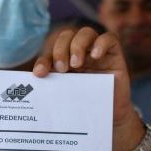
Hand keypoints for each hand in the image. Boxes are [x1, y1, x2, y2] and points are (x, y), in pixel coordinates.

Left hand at [34, 27, 143, 150]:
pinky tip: (95, 56)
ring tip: (77, 64)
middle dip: (60, 50)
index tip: (39, 74)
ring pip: (86, 33)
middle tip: (61, 69)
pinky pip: (109, 39)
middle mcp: (80, 52)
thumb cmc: (86, 106)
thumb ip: (54, 86)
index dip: (44, 60)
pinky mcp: (114, 54)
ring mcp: (97, 52)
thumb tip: (36, 80)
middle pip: (66, 37)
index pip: (51, 52)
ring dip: (77, 46)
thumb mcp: (66, 95)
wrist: (110, 116)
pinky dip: (101, 44)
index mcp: (64, 61)